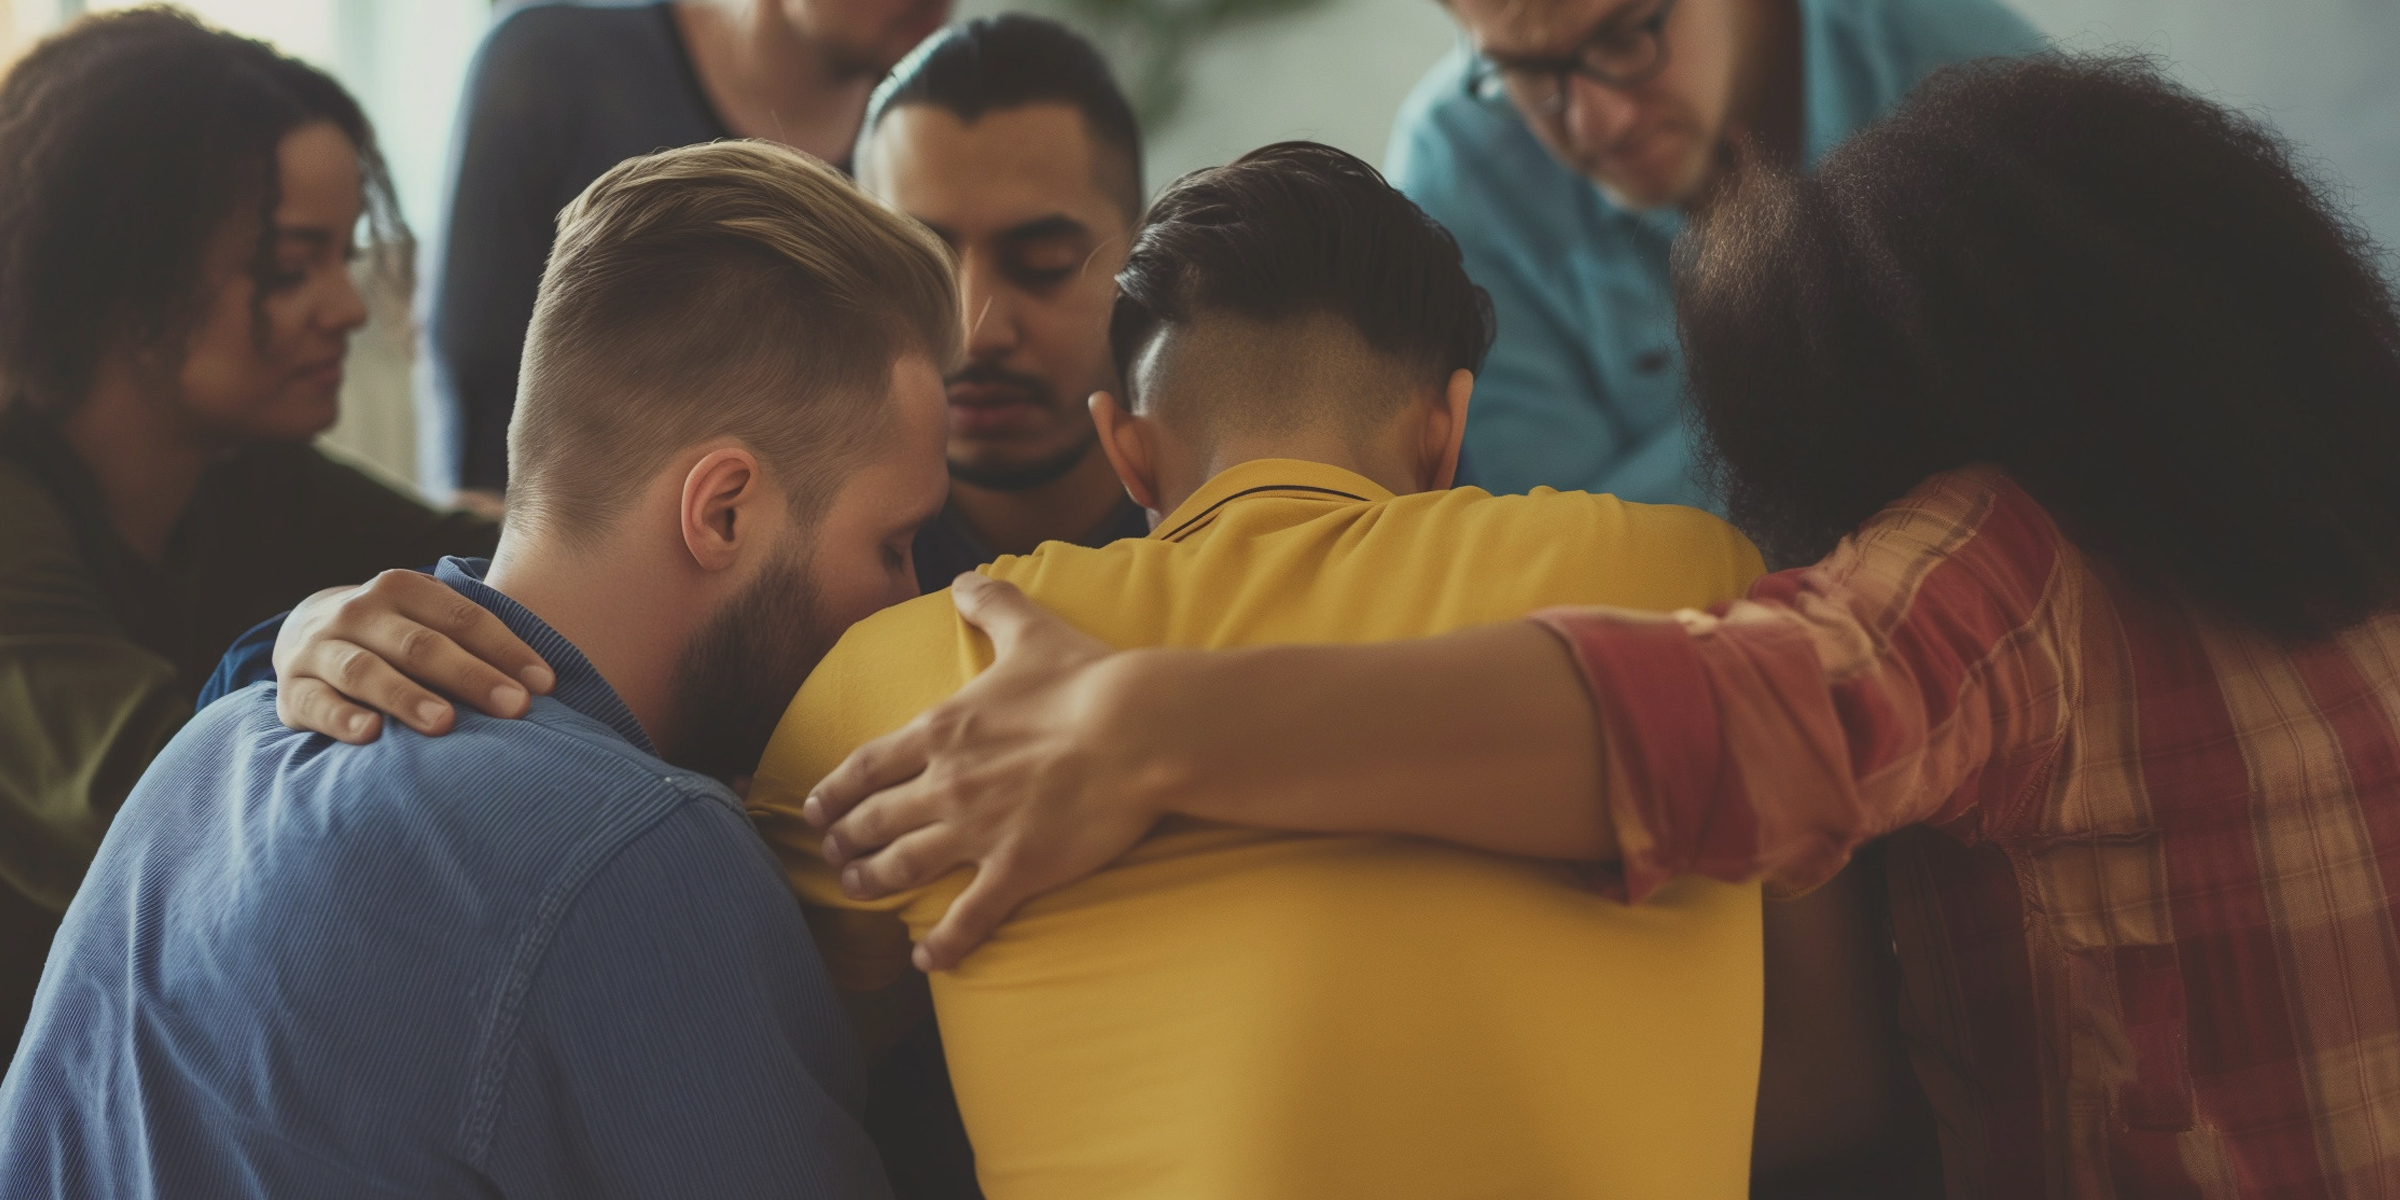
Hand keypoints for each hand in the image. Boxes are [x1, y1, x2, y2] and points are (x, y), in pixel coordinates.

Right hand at [275, 569, 554, 743]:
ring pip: (365, 672)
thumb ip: (474, 638)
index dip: (507, 650)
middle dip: (471, 677)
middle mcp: (359, 611)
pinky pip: (316, 704)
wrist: (306, 631)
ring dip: (407, 697)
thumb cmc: (395, 635)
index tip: (545, 686)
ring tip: (445, 723)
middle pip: (420, 645)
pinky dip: (341, 718)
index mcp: (402, 588)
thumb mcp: (428, 619)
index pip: (463, 618)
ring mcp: (320, 649)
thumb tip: (547, 681)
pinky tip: (371, 735)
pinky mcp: (292, 689)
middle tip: (514, 708)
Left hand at [805, 573, 1174, 971]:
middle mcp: (946, 783)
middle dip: (846, 840)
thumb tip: (967, 579)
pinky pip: (967, 916)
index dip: (836, 790)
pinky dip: (942, 943)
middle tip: (831, 856)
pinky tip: (925, 960)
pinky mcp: (1016, 868)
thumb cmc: (1088, 679)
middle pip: (875, 820)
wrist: (1138, 729)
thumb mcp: (1032, 630)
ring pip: (903, 866)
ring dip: (872, 882)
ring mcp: (977, 830)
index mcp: (943, 729)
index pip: (868, 765)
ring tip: (857, 890)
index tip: (816, 808)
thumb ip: (993, 604)